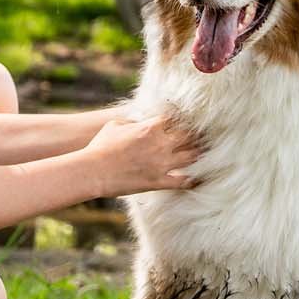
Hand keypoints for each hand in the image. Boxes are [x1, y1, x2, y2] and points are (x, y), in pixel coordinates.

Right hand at [86, 114, 200, 195]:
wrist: (93, 171)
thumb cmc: (101, 146)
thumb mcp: (116, 125)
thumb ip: (133, 121)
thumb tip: (142, 121)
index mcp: (150, 127)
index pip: (177, 117)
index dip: (185, 116)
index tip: (189, 117)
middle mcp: (161, 144)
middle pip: (190, 135)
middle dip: (197, 133)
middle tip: (203, 134)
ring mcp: (162, 164)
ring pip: (192, 156)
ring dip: (199, 152)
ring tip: (204, 151)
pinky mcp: (159, 182)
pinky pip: (184, 181)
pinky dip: (194, 179)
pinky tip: (199, 177)